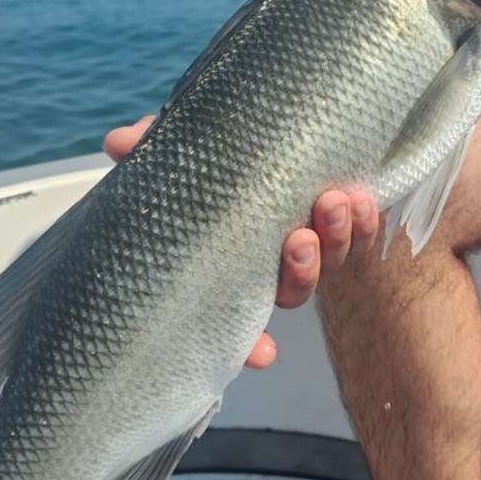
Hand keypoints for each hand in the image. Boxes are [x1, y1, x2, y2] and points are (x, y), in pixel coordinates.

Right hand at [102, 116, 379, 368]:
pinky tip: (360, 199)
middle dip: (300, 272)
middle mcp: (272, 261)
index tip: (263, 353)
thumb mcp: (178, 149)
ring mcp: (312, 240)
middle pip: (292, 290)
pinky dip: (363, 220)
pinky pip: (360, 231)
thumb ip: (151, 149)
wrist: (267, 125)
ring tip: (334, 202)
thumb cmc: (213, 150)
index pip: (237, 316)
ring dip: (335, 239)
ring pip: (330, 260)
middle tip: (297, 240)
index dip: (248, 343)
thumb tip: (117, 142)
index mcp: (230, 263)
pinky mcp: (343, 214)